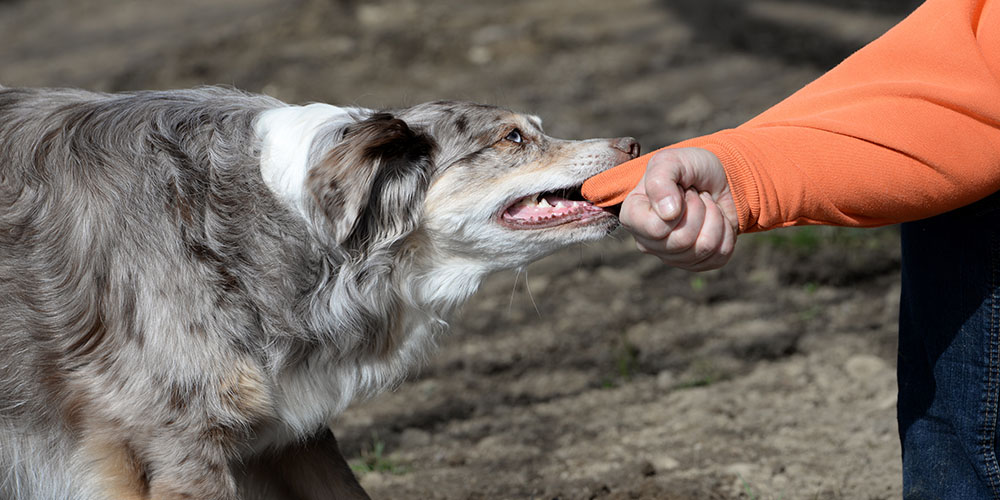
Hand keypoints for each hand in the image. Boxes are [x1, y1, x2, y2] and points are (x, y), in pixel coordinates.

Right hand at [619, 147, 738, 270]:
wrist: (715, 177)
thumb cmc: (687, 168)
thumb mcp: (671, 161)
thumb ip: (660, 180)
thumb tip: (667, 213)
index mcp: (632, 217)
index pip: (656, 228)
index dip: (678, 206)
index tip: (681, 189)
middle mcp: (647, 242)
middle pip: (682, 241)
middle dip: (699, 209)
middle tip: (695, 196)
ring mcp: (671, 257)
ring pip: (704, 248)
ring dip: (714, 217)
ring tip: (705, 204)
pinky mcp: (697, 264)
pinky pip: (720, 255)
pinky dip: (726, 230)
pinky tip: (715, 219)